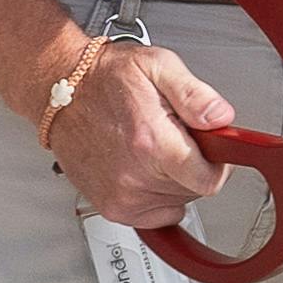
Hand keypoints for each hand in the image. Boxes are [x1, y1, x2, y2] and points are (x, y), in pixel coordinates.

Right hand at [42, 35, 232, 234]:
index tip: (211, 149)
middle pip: (193, 191)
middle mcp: (135, 176)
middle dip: (193, 165)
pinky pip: (155, 215)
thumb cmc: (106, 78)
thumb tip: (221, 118)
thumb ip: (195, 95)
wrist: (61, 90)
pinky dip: (156, 197)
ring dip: (173, 181)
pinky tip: (143, 169)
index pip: (209, 181)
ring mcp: (121, 196)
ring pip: (175, 203)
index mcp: (152, 142)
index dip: (217, 163)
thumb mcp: (158, 67)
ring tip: (152, 149)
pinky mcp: (111, 207)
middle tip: (174, 137)